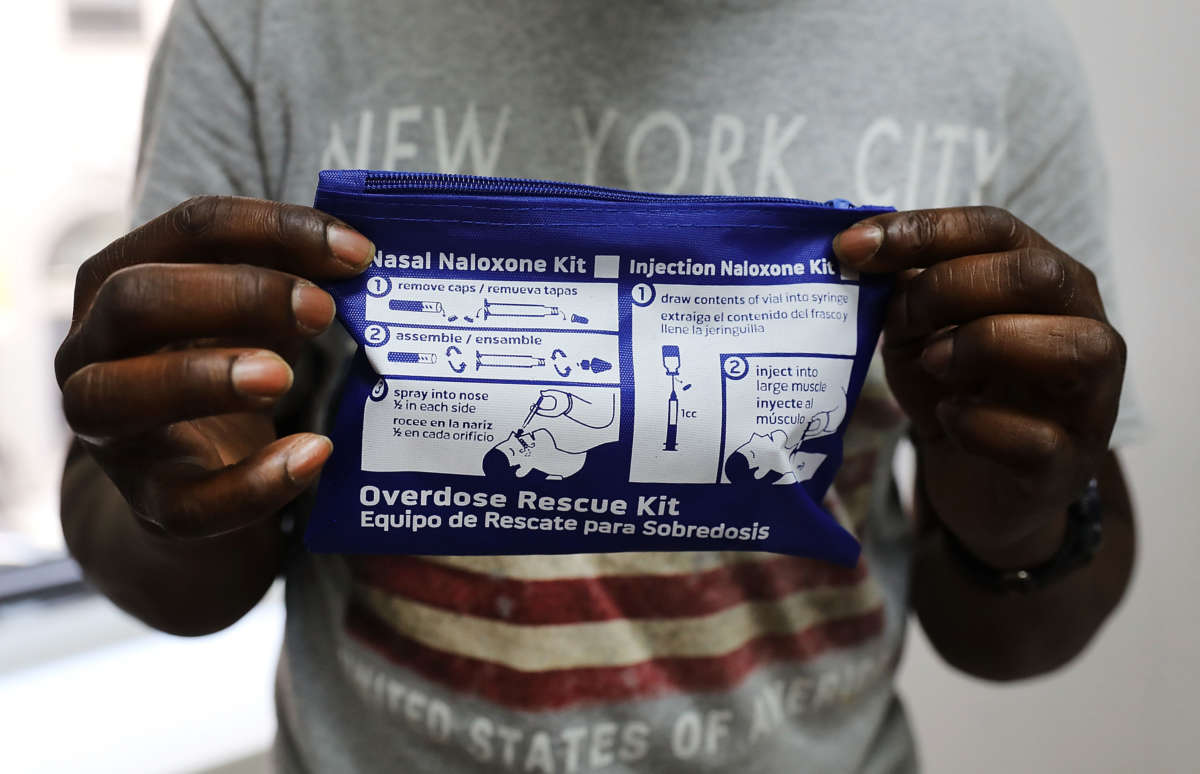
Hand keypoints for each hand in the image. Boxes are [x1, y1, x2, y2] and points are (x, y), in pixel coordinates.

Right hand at [55, 196, 373, 538]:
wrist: (197, 474)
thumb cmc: (227, 360)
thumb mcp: (254, 311)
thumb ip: (293, 276)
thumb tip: (358, 255)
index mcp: (119, 279)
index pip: (189, 229)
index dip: (275, 229)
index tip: (358, 251)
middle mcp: (92, 351)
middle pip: (135, 300)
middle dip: (235, 295)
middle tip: (320, 310)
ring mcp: (110, 433)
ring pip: (118, 398)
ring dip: (205, 380)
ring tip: (285, 378)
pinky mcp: (151, 504)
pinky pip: (189, 504)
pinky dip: (254, 482)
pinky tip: (313, 454)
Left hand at [833, 207, 1125, 566]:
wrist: (975, 484)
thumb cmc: (954, 392)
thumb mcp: (918, 334)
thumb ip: (901, 293)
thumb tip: (861, 252)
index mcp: (1042, 281)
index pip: (995, 229)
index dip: (923, 230)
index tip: (851, 247)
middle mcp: (1082, 326)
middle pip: (1040, 274)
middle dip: (952, 286)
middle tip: (900, 320)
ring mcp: (1088, 399)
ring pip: (1077, 345)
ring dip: (986, 344)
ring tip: (934, 363)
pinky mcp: (1069, 463)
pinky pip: (1040, 438)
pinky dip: (981, 425)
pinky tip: (950, 418)